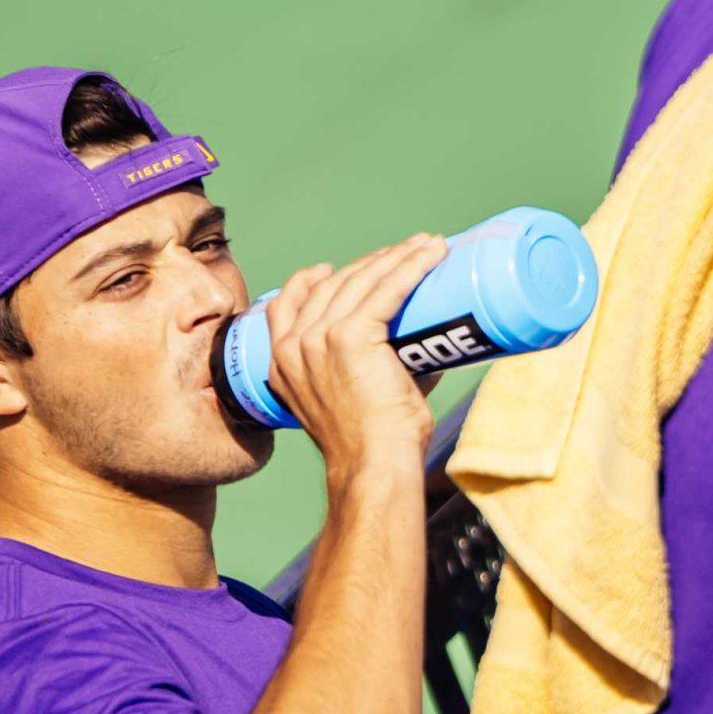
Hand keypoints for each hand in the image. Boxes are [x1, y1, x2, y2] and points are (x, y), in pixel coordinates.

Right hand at [261, 234, 446, 477]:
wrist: (372, 467)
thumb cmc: (371, 445)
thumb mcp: (349, 400)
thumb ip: (370, 370)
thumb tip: (420, 348)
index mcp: (280, 363)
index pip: (287, 303)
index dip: (311, 279)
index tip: (335, 267)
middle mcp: (292, 346)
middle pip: (332, 283)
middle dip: (372, 262)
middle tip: (407, 251)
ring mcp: (317, 339)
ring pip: (360, 280)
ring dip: (398, 256)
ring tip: (428, 246)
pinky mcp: (349, 336)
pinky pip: (385, 289)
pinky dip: (411, 267)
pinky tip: (431, 254)